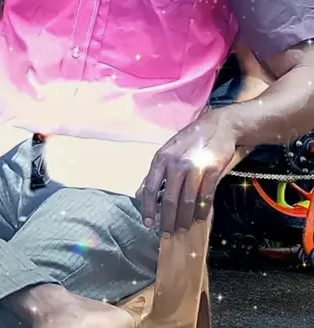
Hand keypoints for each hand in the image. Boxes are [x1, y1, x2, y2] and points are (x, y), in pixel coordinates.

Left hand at [136, 113, 237, 234]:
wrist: (219, 125)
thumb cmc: (190, 140)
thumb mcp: (167, 151)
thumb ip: (156, 172)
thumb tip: (140, 194)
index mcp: (161, 159)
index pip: (151, 189)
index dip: (148, 209)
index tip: (148, 224)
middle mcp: (176, 164)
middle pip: (169, 200)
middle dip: (167, 220)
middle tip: (166, 233)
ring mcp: (195, 168)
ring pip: (187, 202)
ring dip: (184, 219)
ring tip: (182, 228)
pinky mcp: (213, 171)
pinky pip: (205, 197)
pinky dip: (202, 211)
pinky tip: (199, 218)